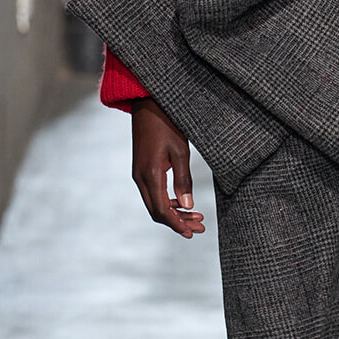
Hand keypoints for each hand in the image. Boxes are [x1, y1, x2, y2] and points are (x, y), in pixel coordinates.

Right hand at [129, 98, 204, 237]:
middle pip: (157, 212)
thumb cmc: (167, 125)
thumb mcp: (180, 151)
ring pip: (155, 204)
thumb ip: (184, 179)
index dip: (177, 224)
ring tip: (196, 217)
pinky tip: (184, 202)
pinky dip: (168, 202)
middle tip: (199, 228)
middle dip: (178, 222)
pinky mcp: (141, 170)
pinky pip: (153, 194)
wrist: (148, 106)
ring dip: (174, 213)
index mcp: (150, 175)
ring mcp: (139, 175)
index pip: (162, 210)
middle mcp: (140, 178)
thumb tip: (189, 205)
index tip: (192, 232)